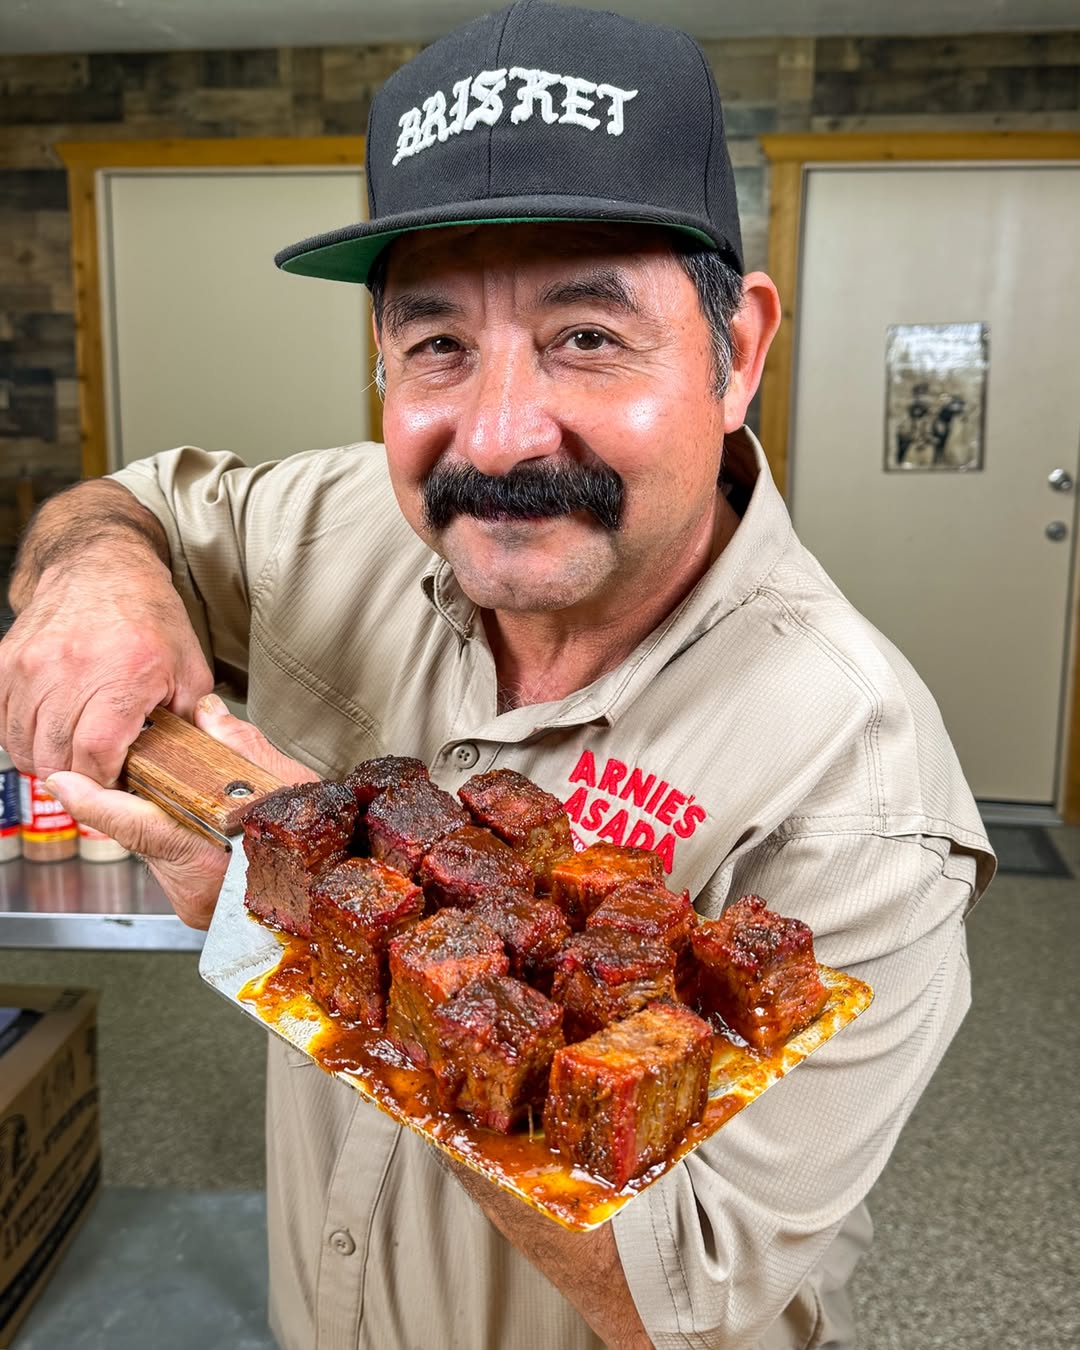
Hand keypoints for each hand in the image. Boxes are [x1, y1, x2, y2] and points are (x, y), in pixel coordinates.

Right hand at [0, 553, 214, 783]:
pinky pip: (0, 723)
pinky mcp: (5, 662)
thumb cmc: (147, 616)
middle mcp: (69, 669)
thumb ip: (190, 721)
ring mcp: (30, 665)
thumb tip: (186, 763)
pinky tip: (46, 732)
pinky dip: (20, 738)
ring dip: (45, 760)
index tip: (113, 783)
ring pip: (21, 745)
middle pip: (54, 756)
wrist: (100, 567)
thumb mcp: (188, 668)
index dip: (102, 782)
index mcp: (121, 674)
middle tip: (94, 771)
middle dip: (76, 777)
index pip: (94, 754)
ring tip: (71, 753)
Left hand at [46, 695, 318, 928]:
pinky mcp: (194, 907)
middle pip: (147, 831)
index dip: (97, 802)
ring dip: (170, 817)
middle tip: (158, 766)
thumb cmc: (322, 854)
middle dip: (147, 796)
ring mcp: (193, 904)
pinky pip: (173, 861)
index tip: (64, 783)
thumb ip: (242, 748)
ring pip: (158, 846)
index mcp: (214, 865)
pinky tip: (206, 824)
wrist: (332, 905)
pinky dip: (183, 836)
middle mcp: (195, 893)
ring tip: (203, 799)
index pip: (141, 825)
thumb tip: (208, 715)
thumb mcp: (292, 789)